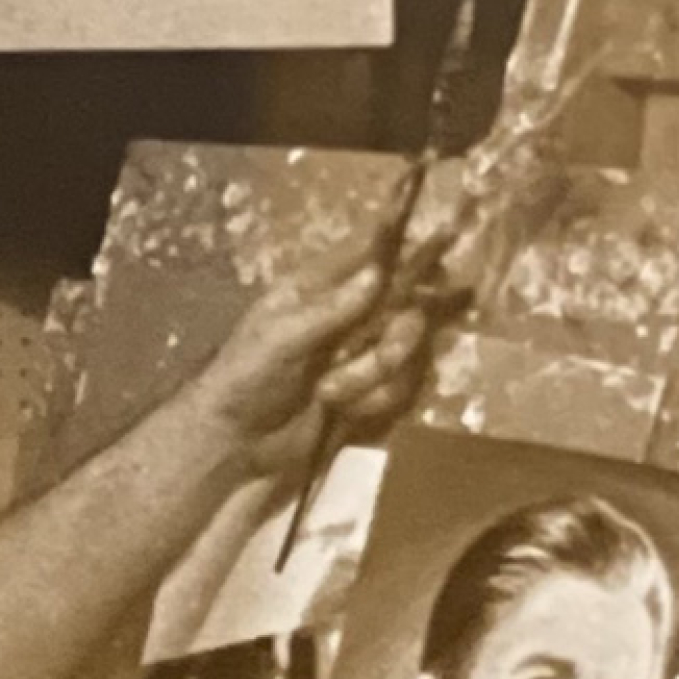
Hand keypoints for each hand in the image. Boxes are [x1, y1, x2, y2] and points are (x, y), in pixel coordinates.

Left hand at [183, 201, 435, 485]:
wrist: (233, 445)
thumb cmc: (242, 382)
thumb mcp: (279, 340)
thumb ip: (330, 310)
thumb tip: (377, 273)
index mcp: (317, 289)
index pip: (369, 251)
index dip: (403, 240)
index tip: (445, 233)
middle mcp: (346, 315)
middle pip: (406, 304)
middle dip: (397, 337)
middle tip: (383, 354)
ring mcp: (358, 353)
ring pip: (405, 351)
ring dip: (372, 377)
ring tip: (330, 394)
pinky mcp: (366, 390)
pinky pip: (397, 388)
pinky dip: (371, 402)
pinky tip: (339, 412)